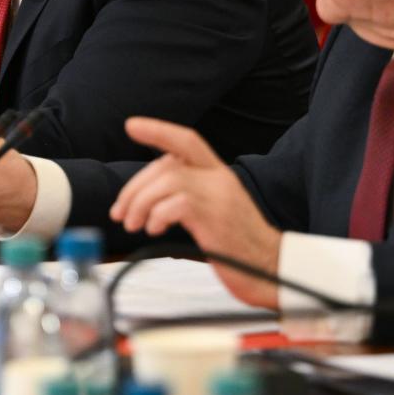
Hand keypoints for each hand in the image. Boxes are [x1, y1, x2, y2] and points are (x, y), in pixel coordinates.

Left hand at [112, 116, 281, 307]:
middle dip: (135, 187)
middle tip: (121, 212)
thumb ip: (189, 195)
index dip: (158, 130)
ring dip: (140, 203)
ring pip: (168, 180)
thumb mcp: (215, 210)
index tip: (131, 125)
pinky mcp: (216, 218)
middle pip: (167, 164)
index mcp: (218, 173)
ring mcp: (219, 196)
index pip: (187, 140)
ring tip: (133, 224)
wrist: (272, 269)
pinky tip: (154, 230)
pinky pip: (177, 204)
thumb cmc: (239, 245)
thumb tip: (147, 197)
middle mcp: (219, 179)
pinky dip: (157, 215)